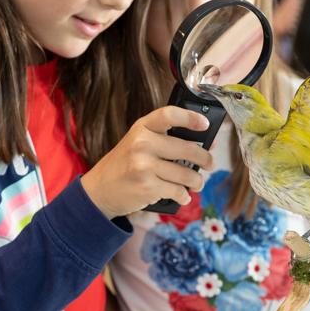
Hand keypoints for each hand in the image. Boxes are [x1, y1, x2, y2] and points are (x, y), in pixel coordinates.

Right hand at [81, 106, 212, 218]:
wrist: (99, 190)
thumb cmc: (126, 164)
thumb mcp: (141, 144)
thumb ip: (170, 140)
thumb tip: (210, 145)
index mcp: (142, 128)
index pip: (169, 114)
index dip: (191, 117)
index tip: (206, 124)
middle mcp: (142, 144)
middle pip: (188, 149)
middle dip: (205, 159)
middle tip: (209, 164)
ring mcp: (144, 166)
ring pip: (187, 174)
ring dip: (196, 181)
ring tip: (196, 183)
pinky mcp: (147, 187)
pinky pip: (178, 191)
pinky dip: (184, 195)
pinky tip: (182, 194)